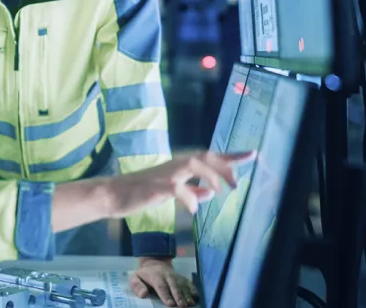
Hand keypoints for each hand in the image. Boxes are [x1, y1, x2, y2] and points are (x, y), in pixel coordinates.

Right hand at [106, 150, 254, 217]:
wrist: (112, 195)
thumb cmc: (138, 193)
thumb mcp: (169, 192)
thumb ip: (191, 191)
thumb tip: (210, 193)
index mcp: (178, 167)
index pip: (209, 157)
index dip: (231, 156)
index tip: (252, 154)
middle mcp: (173, 166)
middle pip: (204, 156)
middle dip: (225, 164)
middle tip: (238, 181)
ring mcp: (164, 174)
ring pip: (193, 164)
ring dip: (210, 175)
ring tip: (221, 190)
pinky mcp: (156, 187)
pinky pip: (177, 189)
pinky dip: (189, 199)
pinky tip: (193, 210)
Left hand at [129, 257, 198, 306]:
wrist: (154, 262)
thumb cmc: (144, 275)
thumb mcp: (135, 278)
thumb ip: (137, 285)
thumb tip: (143, 294)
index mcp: (155, 275)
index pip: (161, 285)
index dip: (165, 295)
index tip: (170, 304)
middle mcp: (167, 275)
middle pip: (173, 286)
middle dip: (178, 296)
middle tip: (181, 306)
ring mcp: (176, 276)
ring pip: (182, 285)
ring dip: (186, 294)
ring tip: (190, 303)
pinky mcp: (182, 277)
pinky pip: (188, 282)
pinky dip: (193, 289)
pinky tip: (196, 296)